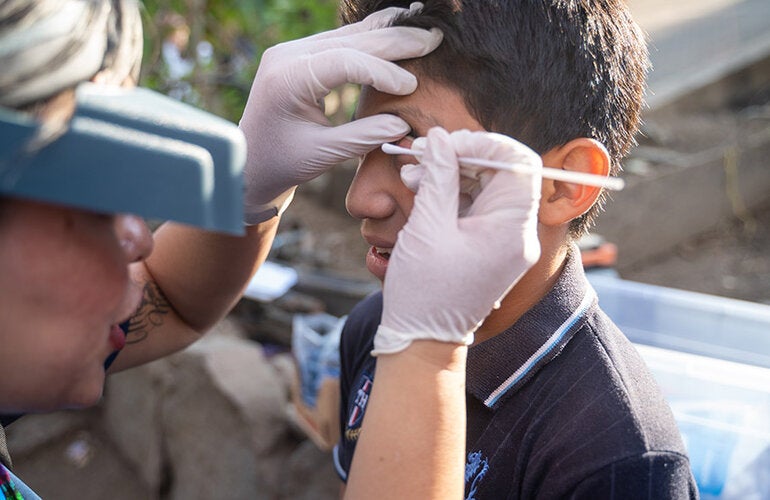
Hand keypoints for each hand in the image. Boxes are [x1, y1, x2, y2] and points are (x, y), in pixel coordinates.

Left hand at [239, 3, 442, 223]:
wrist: (248, 163)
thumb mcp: (323, 155)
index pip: (346, 62)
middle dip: (394, 40)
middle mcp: (288, 55)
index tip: (411, 86)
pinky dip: (371, 39)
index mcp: (288, 78)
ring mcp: (293, 51)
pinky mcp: (300, 55)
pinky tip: (396, 32)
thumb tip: (404, 124)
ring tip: (423, 30)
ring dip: (387, 33)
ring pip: (348, 34)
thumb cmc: (282, 164)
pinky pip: (340, 41)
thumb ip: (363, 137)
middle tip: (434, 38)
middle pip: (350, 39)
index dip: (383, 71)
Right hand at [373, 128, 541, 354]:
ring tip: (413, 173)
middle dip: (462, 157)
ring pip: (486, 187)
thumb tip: (441, 138)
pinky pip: (476, 207)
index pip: (519, 163)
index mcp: (512, 230)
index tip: (448, 143)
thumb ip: (439, 175)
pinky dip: (451, 193)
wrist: (423, 341)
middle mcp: (517, 234)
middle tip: (423, 154)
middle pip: (502, 173)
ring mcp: (504, 242)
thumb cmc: (424, 291)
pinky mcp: (488, 247)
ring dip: (451, 173)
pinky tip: (421, 187)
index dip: (485, 144)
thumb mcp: (429, 226)